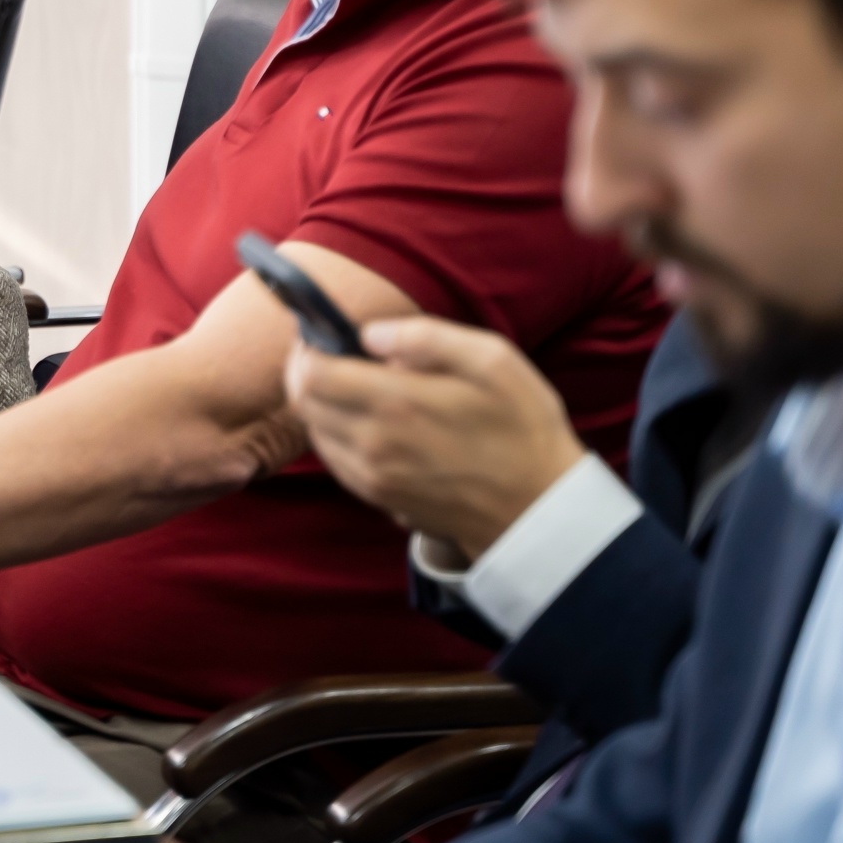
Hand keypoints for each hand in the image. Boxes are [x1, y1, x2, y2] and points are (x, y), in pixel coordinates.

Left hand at [285, 316, 586, 561]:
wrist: (538, 509)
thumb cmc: (522, 429)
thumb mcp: (493, 363)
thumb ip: (426, 338)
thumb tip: (371, 333)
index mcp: (396, 403)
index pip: (312, 374)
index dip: (306, 349)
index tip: (319, 334)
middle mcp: (373, 444)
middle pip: (304, 403)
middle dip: (306, 372)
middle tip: (328, 355)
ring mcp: (372, 476)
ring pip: (314, 432)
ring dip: (320, 405)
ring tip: (349, 385)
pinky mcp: (378, 497)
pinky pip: (334, 459)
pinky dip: (335, 434)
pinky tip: (365, 420)